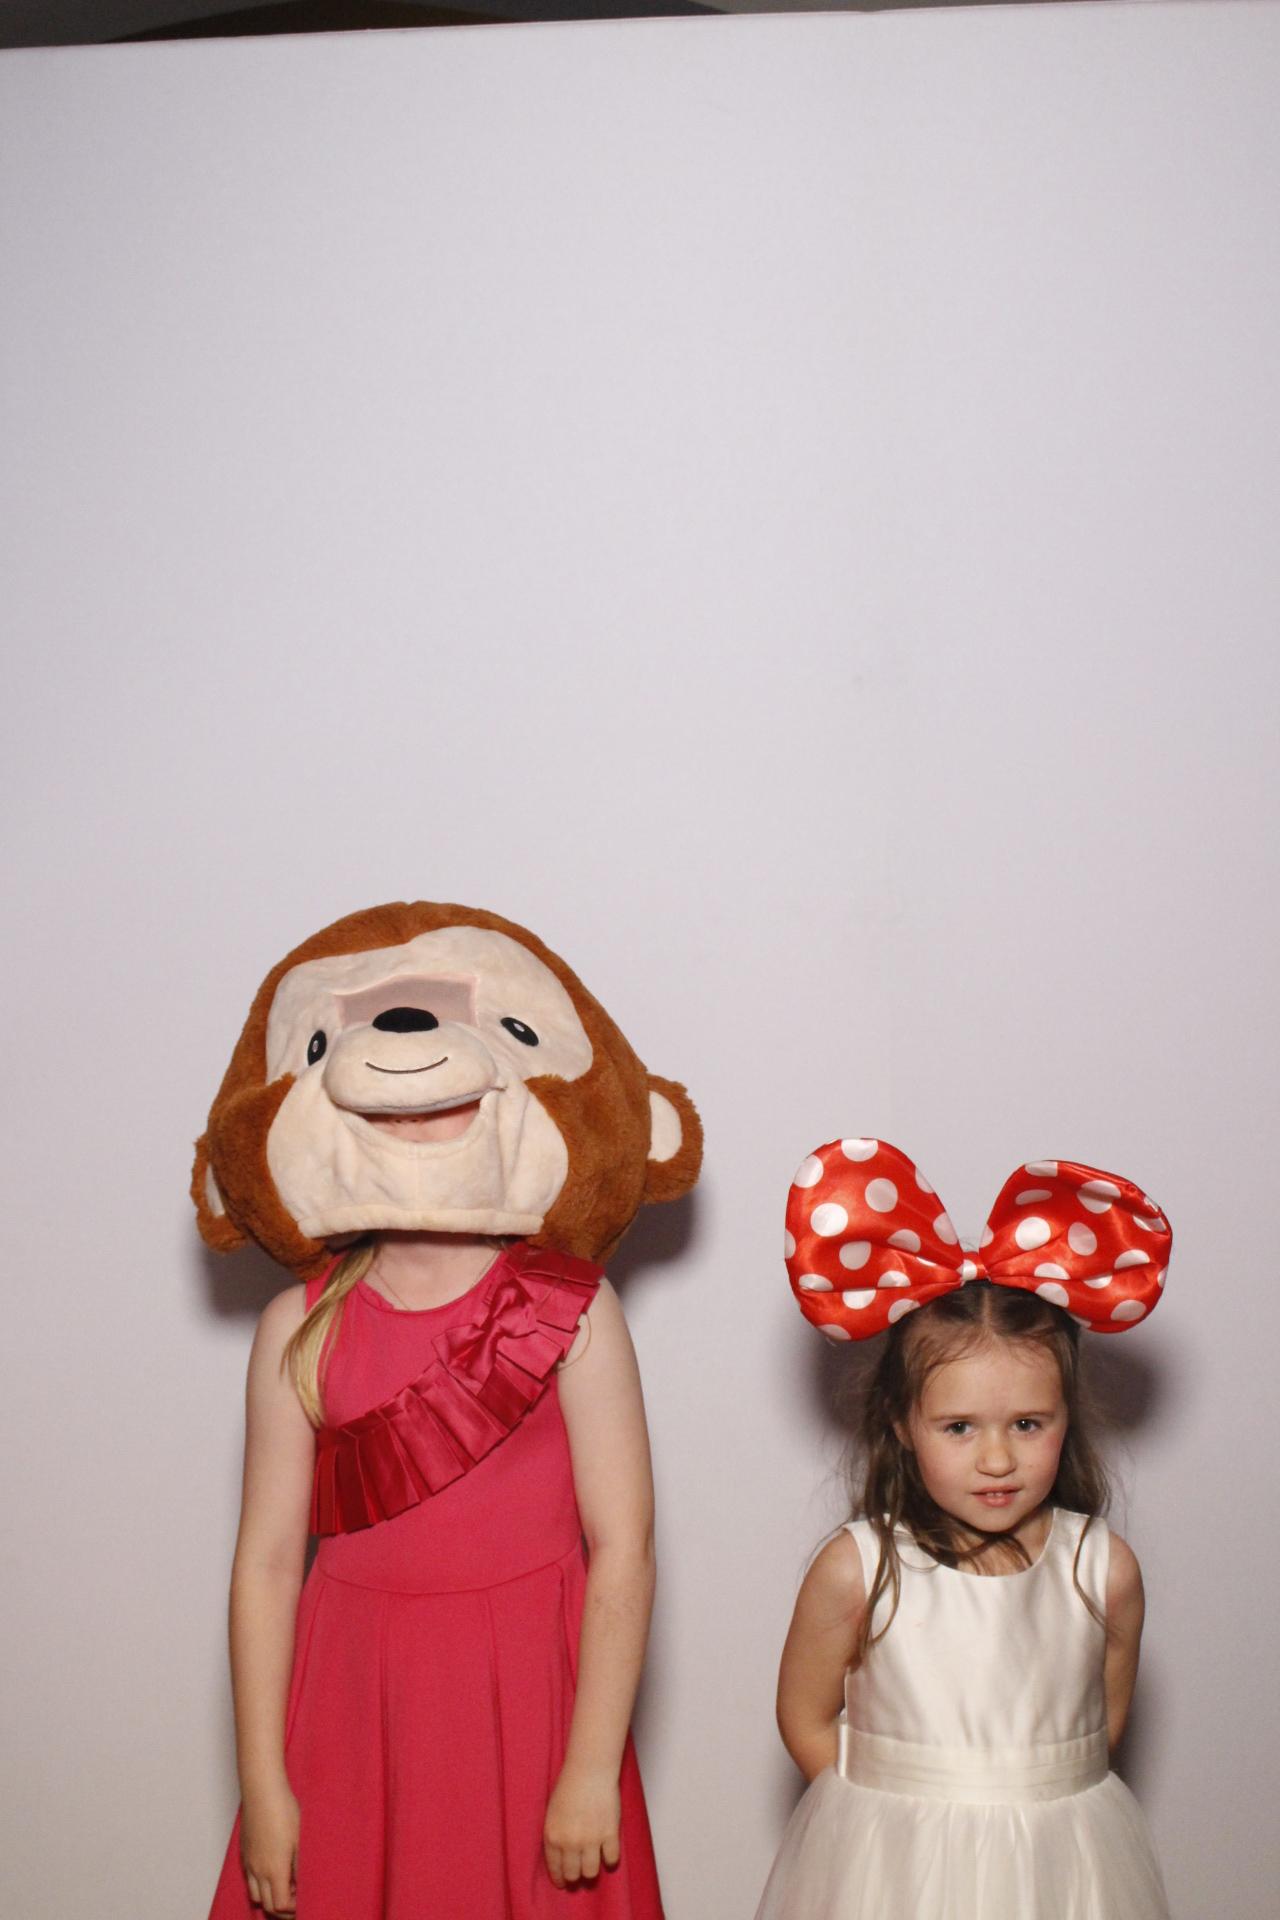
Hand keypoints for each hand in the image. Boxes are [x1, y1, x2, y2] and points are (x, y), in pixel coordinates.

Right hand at [240, 1777, 298, 1915]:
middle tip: (297, 1898)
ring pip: (256, 1895)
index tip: (304, 1898)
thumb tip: (302, 1885)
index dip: (293, 1908)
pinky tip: (274, 1869)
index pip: (280, 1906)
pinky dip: (261, 1884)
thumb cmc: (284, 1811)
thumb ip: (300, 1867)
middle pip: (267, 1905)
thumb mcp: (300, 1840)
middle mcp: (258, 1870)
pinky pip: (250, 1879)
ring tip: (286, 1884)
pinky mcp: (245, 1852)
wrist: (263, 1790)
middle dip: (282, 1908)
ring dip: (270, 1896)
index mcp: (274, 1869)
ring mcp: (249, 1862)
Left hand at [543, 1761, 621, 1886]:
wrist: (589, 1770)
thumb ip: (555, 1836)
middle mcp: (570, 1843)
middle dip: (575, 1877)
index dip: (560, 1879)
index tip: (563, 1883)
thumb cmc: (569, 1786)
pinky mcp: (609, 1834)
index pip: (555, 1869)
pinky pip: (611, 1859)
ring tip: (593, 1863)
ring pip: (591, 1872)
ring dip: (592, 1870)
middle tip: (579, 1874)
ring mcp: (591, 1840)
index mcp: (553, 1837)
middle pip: (573, 1874)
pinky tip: (608, 1852)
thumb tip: (561, 1856)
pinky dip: (610, 1859)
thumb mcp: (552, 1813)